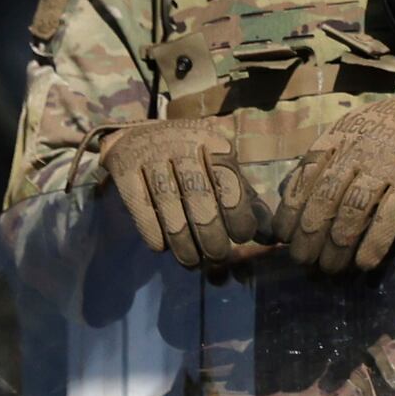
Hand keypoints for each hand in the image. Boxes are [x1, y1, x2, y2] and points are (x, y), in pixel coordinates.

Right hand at [102, 115, 263, 270]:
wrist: (136, 134)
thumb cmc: (190, 159)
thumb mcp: (219, 169)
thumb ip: (244, 199)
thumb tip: (270, 237)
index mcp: (211, 141)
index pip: (227, 178)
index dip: (237, 211)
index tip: (242, 237)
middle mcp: (181, 143)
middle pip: (198, 193)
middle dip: (210, 231)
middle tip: (218, 256)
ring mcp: (150, 154)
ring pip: (168, 203)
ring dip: (182, 238)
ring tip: (192, 261)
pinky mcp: (124, 167)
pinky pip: (139, 204)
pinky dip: (151, 229)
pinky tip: (161, 247)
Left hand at [276, 89, 394, 274]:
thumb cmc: (389, 125)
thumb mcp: (350, 128)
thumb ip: (325, 156)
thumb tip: (291, 195)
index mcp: (338, 138)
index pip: (304, 177)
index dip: (290, 210)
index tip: (283, 236)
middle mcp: (358, 151)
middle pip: (325, 198)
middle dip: (309, 235)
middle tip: (302, 261)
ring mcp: (387, 166)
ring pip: (354, 210)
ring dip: (338, 244)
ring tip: (330, 268)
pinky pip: (390, 217)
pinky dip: (375, 242)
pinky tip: (365, 263)